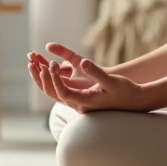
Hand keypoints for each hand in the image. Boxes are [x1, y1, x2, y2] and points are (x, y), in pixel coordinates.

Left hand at [26, 43, 154, 113]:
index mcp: (85, 102)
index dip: (54, 79)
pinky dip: (53, 79)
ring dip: (45, 77)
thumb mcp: (111, 81)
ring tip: (35, 61)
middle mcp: (79, 105)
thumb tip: (84, 63)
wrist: (134, 101)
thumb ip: (96, 72)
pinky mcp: (81, 99)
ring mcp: (79, 103)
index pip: (62, 92)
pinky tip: (50, 68)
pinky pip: (61, 90)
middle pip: (53, 93)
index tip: (51, 64)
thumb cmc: (124, 91)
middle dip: (42, 77)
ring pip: (55, 92)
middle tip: (33, 60)